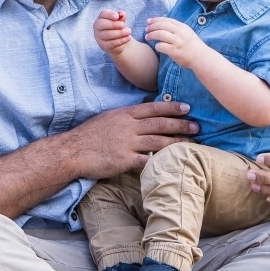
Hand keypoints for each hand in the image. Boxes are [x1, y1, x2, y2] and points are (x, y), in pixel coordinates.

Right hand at [66, 100, 199, 177]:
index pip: (153, 108)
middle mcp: (128, 127)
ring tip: (192, 143)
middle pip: (159, 124)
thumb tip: (142, 116)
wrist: (72, 151)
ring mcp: (126, 143)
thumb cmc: (89, 135)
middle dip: (180, 124)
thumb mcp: (108, 119)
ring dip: (177, 142)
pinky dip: (160, 161)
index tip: (186, 107)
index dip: (171, 107)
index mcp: (124, 114)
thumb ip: (126, 118)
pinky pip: (146, 161)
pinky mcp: (124, 160)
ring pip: (158, 141)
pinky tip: (173, 163)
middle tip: (197, 125)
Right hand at [94, 9, 130, 55]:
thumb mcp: (120, 21)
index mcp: (101, 18)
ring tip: (129, 32)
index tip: (117, 16)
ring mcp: (99, 37)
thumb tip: (122, 14)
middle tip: (123, 25)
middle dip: (114, 24)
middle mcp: (97, 27)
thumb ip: (121, 17)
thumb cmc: (118, 28)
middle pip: (102, 24)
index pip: (103, 14)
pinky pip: (112, 43)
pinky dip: (121, 40)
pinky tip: (128, 38)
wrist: (118, 41)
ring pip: (107, 34)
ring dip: (120, 33)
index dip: (110, 14)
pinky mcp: (104, 45)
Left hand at [145, 17, 204, 68]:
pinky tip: (156, 47)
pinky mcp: (175, 51)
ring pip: (160, 34)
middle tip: (146, 29)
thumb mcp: (187, 33)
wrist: (201, 57)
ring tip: (147, 37)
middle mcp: (180, 33)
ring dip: (152, 35)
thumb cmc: (194, 46)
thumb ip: (177, 29)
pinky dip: (157, 46)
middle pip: (162, 26)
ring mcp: (177, 42)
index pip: (167, 20)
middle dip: (152, 26)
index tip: (149, 21)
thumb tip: (163, 25)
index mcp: (183, 27)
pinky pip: (162, 46)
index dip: (157, 19)